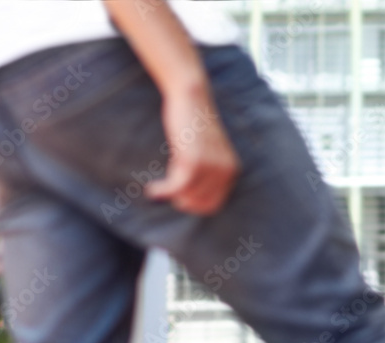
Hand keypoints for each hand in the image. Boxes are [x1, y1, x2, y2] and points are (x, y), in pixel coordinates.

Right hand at [146, 89, 240, 214]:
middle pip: (200, 203)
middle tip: (168, 190)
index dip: (195, 205)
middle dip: (182, 200)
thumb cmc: (194, 122)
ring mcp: (210, 167)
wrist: (191, 95)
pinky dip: (163, 191)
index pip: (214, 204)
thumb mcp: (208, 152)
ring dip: (170, 194)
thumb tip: (189, 199)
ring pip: (187, 196)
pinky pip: (177, 187)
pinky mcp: (193, 161)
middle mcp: (225, 171)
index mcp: (232, 171)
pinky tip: (152, 189)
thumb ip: (207, 174)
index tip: (180, 198)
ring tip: (158, 187)